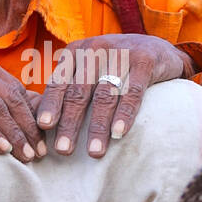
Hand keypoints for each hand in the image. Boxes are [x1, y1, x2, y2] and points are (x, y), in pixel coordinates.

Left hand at [34, 34, 191, 158]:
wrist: (160, 49)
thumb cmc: (117, 66)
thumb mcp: (90, 67)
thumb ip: (70, 86)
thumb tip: (41, 123)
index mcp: (76, 52)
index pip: (59, 82)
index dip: (50, 105)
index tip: (43, 127)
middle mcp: (96, 49)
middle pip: (79, 92)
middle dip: (70, 123)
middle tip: (63, 150)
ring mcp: (121, 53)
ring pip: (104, 95)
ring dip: (98, 126)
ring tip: (93, 152)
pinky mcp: (145, 60)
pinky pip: (132, 92)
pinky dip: (125, 114)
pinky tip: (118, 134)